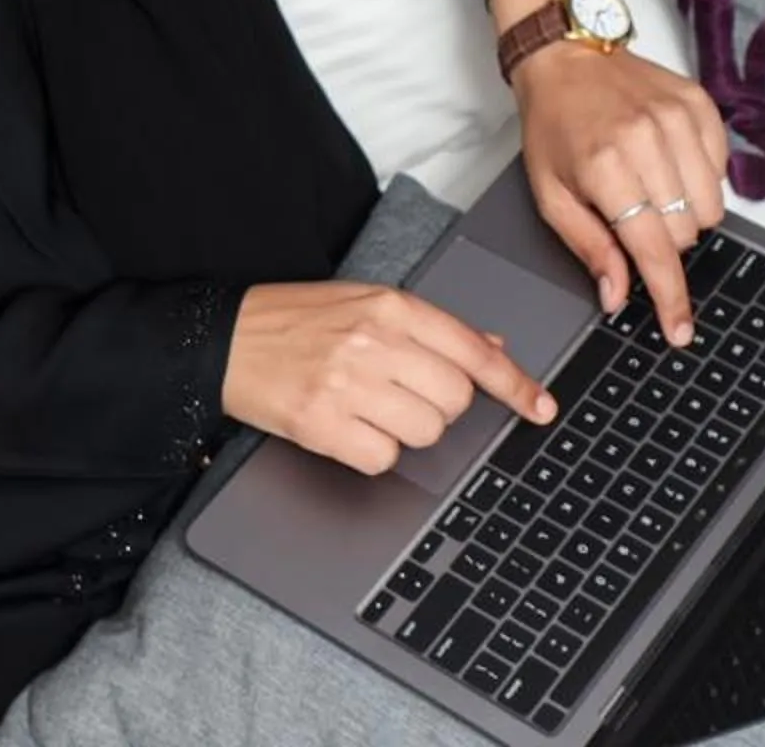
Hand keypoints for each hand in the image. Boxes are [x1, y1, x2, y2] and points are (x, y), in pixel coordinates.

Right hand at [222, 281, 556, 475]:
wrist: (223, 338)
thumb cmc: (296, 319)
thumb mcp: (366, 304)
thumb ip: (430, 328)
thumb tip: (491, 349)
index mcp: (391, 306)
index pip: (472, 351)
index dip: (515, 385)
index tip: (541, 407)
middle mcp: (375, 342)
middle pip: (454, 400)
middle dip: (438, 407)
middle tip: (400, 394)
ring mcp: (348, 385)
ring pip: (424, 433)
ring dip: (405, 431)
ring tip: (367, 407)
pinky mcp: (322, 425)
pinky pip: (383, 459)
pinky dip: (372, 452)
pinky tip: (347, 428)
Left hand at [508, 40, 728, 346]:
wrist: (564, 58)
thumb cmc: (552, 126)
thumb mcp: (551, 194)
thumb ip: (588, 247)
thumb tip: (617, 295)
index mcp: (605, 167)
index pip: (653, 249)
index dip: (669, 296)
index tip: (680, 329)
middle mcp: (648, 140)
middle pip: (686, 233)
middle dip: (663, 242)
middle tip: (633, 216)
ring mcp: (678, 118)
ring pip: (711, 207)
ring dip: (686, 214)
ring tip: (651, 189)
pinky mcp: (700, 104)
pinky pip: (722, 169)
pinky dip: (700, 179)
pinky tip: (668, 163)